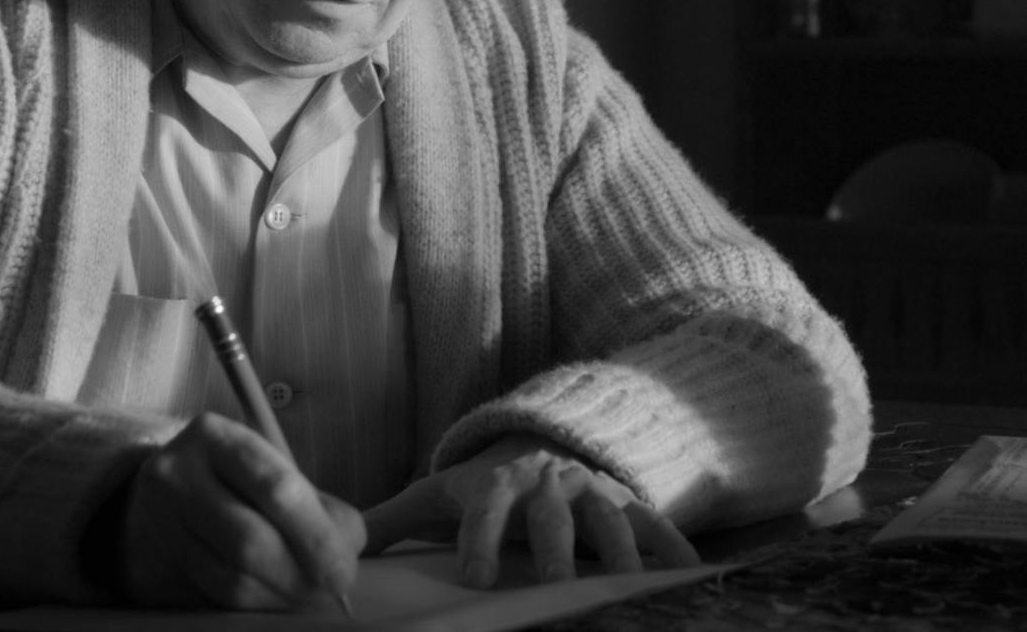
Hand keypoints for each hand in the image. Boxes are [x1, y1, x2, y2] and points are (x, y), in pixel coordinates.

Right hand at [112, 414, 364, 610]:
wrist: (149, 506)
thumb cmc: (230, 486)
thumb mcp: (268, 472)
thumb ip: (315, 505)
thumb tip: (346, 549)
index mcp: (215, 438)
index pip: (276, 489)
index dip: (317, 535)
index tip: (344, 570)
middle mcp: (176, 476)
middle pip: (252, 541)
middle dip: (303, 575)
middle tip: (333, 590)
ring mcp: (157, 525)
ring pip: (234, 580)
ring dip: (283, 598)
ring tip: (307, 596)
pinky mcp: (151, 570)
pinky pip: (216, 600)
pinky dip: (256, 606)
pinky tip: (273, 599)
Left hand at [362, 434, 698, 588]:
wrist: (541, 440)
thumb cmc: (485, 481)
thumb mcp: (440, 493)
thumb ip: (393, 519)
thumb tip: (337, 547)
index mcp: (497, 482)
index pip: (485, 508)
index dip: (479, 540)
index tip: (474, 578)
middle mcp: (545, 482)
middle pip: (551, 515)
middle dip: (554, 548)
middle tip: (555, 585)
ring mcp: (589, 487)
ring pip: (606, 514)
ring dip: (616, 549)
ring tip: (623, 584)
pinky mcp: (624, 498)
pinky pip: (653, 519)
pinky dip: (671, 543)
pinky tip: (690, 570)